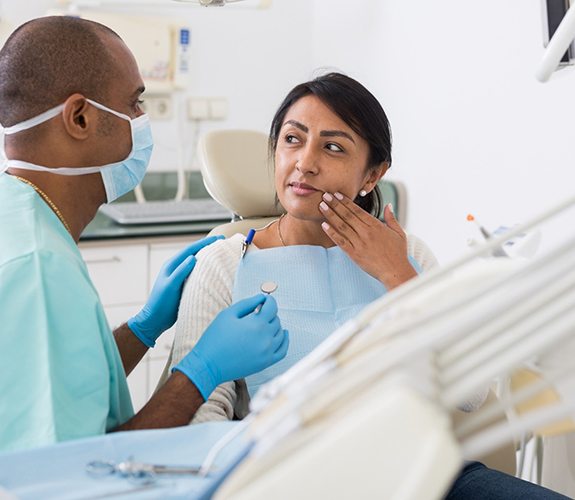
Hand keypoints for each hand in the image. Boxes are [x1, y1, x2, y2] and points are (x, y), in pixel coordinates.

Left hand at [128, 235, 223, 347]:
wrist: (155, 320)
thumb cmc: (160, 304)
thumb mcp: (170, 286)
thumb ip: (181, 271)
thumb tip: (193, 257)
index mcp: (172, 265)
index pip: (191, 250)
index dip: (205, 243)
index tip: (219, 238)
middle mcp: (176, 268)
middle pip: (194, 253)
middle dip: (208, 247)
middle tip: (223, 243)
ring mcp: (180, 276)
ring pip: (196, 263)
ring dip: (207, 257)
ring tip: (221, 254)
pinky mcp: (183, 285)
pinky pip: (196, 273)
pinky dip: (205, 269)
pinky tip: (213, 271)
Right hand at [174, 294, 288, 399]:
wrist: (208, 365)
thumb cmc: (215, 339)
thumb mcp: (228, 314)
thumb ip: (248, 303)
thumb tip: (262, 297)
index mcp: (257, 325)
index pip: (272, 307)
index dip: (269, 300)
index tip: (264, 299)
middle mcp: (265, 339)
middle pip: (276, 320)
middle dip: (268, 313)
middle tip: (257, 312)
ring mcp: (267, 352)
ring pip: (280, 334)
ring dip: (274, 326)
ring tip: (263, 324)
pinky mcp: (265, 363)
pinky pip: (282, 351)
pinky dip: (284, 341)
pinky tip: (282, 334)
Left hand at [319, 192, 416, 288]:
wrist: (395, 272)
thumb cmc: (398, 253)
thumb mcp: (399, 233)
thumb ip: (392, 218)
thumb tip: (388, 205)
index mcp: (376, 226)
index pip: (357, 210)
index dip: (346, 201)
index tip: (337, 194)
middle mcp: (366, 232)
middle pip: (347, 215)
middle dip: (335, 204)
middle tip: (325, 195)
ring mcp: (359, 243)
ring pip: (342, 226)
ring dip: (331, 215)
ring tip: (321, 206)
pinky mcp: (354, 254)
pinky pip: (341, 241)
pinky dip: (332, 233)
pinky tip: (324, 225)